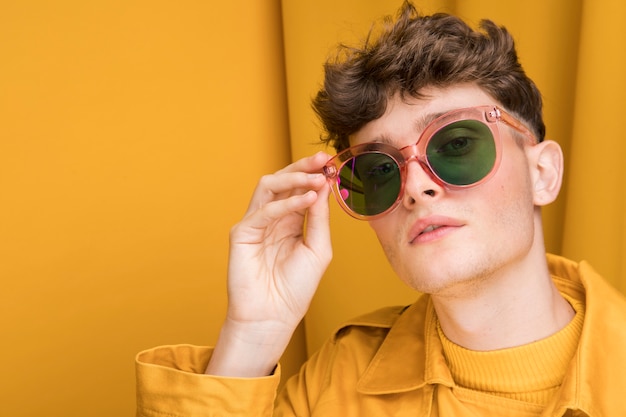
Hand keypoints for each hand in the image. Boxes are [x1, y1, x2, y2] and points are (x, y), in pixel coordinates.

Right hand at [206, 152, 332, 376]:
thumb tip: (323, 186)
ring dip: (294, 178)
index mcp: (290, 221)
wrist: (274, 316)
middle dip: (303, 167)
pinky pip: (264, 211)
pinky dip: (286, 203)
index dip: (314, 173)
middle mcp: (272, 218)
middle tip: (323, 159)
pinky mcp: (242, 234)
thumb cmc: (296, 288)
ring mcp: (255, 223)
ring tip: (317, 178)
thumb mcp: (318, 248)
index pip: (299, 188)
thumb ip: (320, 217)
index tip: (332, 162)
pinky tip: (307, 200)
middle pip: (283, 181)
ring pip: (268, 187)